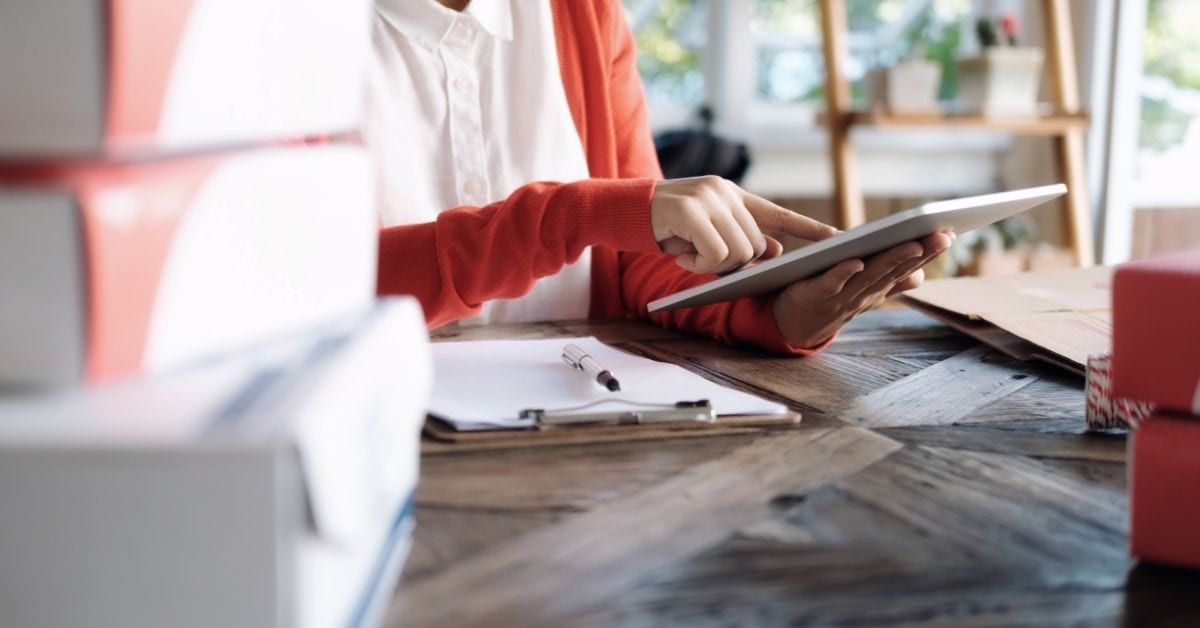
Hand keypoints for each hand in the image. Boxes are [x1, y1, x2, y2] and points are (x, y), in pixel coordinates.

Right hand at [650, 176, 837, 273]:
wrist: (620, 210)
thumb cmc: (663, 226)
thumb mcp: (705, 231)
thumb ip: (739, 236)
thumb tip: (776, 251)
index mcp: (731, 194)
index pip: (778, 212)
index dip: (809, 227)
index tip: (839, 237)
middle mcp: (724, 191)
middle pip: (755, 245)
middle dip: (734, 263)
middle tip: (700, 259)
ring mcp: (708, 199)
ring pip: (738, 253)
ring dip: (713, 266)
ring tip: (688, 255)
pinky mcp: (690, 212)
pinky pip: (714, 255)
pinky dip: (698, 264)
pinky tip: (680, 254)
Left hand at [772, 231, 953, 347]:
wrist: (793, 327)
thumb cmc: (830, 301)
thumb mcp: (863, 293)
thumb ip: (889, 283)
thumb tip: (921, 276)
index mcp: (876, 288)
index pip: (907, 268)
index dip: (928, 253)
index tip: (951, 234)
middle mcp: (863, 292)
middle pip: (893, 269)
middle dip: (920, 253)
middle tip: (944, 235)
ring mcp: (840, 295)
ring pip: (869, 275)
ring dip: (891, 260)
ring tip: (911, 243)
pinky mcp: (813, 294)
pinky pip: (830, 283)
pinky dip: (843, 273)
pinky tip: (856, 261)